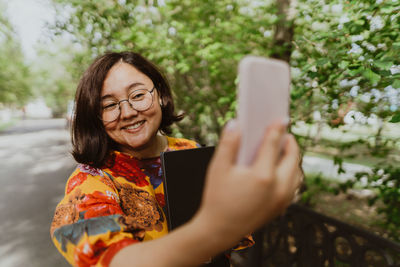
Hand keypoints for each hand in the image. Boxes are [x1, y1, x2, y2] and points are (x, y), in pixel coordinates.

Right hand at [195, 120, 301, 246]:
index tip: (281, 119)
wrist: (219, 230)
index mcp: (263, 176)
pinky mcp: (281, 208)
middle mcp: (278, 188)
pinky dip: (291, 174)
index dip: (277, 129)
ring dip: (293, 159)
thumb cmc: (217, 199)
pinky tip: (282, 169)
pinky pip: (293, 186)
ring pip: (297, 174)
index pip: (274, 145)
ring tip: (284, 149)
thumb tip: (235, 124)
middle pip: (292, 159)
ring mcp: (282, 200)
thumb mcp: (218, 168)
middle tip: (284, 133)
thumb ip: (228, 143)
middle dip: (290, 143)